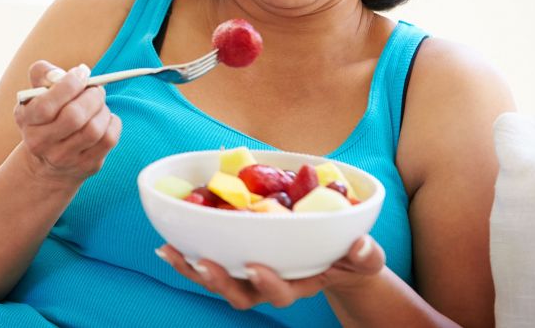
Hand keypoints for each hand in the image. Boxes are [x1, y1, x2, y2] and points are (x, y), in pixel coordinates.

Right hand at [14, 60, 121, 184]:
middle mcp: (40, 143)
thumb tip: (65, 73)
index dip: (69, 85)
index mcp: (26, 120)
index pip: (46, 106)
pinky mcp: (86, 165)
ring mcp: (63, 158)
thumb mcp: (37, 94)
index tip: (82, 73)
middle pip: (74, 117)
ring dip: (103, 110)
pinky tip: (104, 119)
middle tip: (96, 89)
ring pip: (94, 129)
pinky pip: (109, 139)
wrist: (47, 161)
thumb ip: (44, 74)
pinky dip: (112, 122)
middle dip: (92, 96)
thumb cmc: (47, 115)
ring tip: (99, 105)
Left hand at [156, 235, 384, 309]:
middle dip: (220, 281)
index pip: (282, 291)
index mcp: (300, 282)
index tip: (255, 267)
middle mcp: (271, 282)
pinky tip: (169, 242)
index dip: (267, 284)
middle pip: (241, 292)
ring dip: (193, 268)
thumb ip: (365, 254)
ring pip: (219, 279)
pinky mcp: (239, 257)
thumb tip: (361, 244)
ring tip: (170, 252)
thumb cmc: (350, 256)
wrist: (335, 256)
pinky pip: (212, 260)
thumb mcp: (365, 257)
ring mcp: (252, 273)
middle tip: (201, 263)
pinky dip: (189, 253)